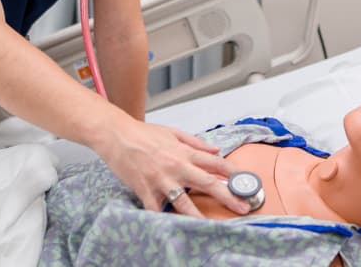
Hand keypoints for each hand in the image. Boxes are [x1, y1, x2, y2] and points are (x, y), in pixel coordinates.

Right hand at [99, 117, 250, 217]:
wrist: (117, 135)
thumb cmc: (143, 133)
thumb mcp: (173, 132)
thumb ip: (196, 142)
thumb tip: (216, 149)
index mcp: (184, 151)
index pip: (214, 162)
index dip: (232, 172)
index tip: (244, 181)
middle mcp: (176, 166)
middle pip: (207, 183)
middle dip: (227, 196)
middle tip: (242, 206)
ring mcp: (161, 180)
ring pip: (185, 202)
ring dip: (200, 215)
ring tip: (213, 225)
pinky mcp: (146, 191)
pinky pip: (157, 210)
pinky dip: (164, 219)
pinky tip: (173, 228)